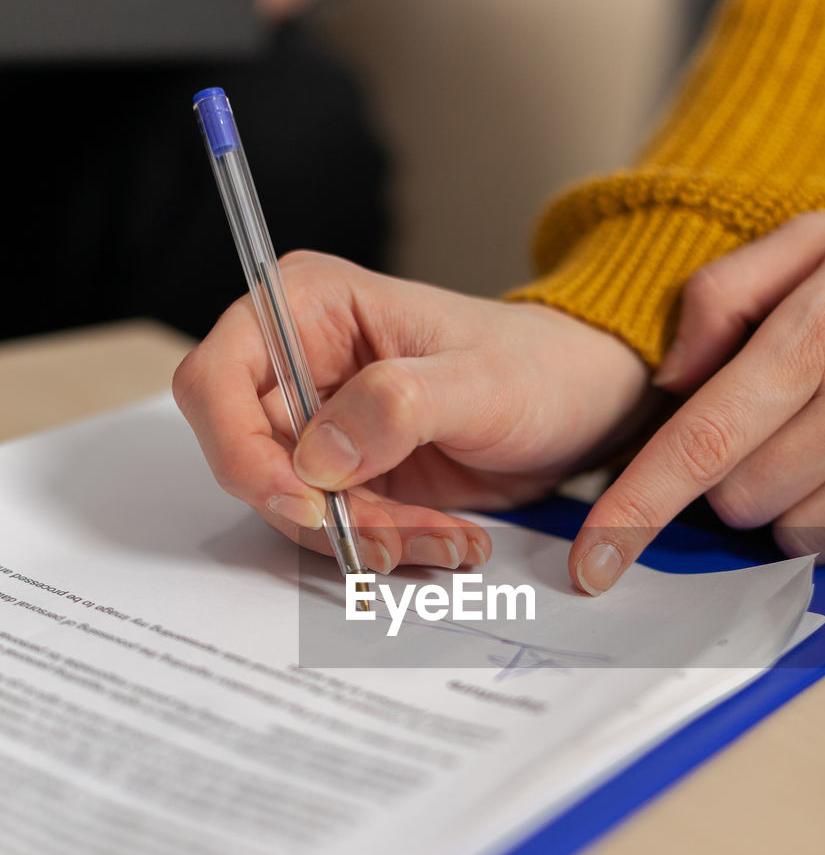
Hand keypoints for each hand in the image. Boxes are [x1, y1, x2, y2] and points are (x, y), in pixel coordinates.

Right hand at [173, 251, 650, 573]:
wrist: (579, 405)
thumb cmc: (538, 366)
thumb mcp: (480, 382)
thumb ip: (397, 407)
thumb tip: (320, 456)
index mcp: (309, 309)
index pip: (216, 381)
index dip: (240, 452)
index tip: (304, 502)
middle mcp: (300, 366)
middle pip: (251, 461)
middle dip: (323, 512)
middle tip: (397, 535)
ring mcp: (322, 427)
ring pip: (296, 507)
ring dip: (367, 536)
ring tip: (446, 536)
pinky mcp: (350, 476)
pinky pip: (340, 528)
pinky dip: (389, 544)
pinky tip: (450, 537)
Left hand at [569, 210, 824, 594]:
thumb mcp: (815, 237)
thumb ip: (723, 295)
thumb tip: (670, 380)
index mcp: (819, 333)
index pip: (702, 441)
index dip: (638, 509)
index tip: (593, 563)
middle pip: (741, 499)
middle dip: (727, 477)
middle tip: (765, 421)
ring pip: (798, 532)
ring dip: (785, 502)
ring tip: (816, 436)